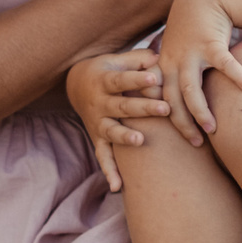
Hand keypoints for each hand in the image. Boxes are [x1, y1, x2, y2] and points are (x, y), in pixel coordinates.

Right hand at [67, 50, 168, 191]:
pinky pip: (103, 156)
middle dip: (143, 108)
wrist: (77, 85)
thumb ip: (139, 58)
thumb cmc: (109, 70)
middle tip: (164, 109)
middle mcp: (100, 103)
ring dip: (125, 137)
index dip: (137, 79)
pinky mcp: (98, 138)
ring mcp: (98, 123)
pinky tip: (118, 186)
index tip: (155, 78)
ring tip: (139, 141)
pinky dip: (109, 171)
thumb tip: (159, 56)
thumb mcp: (119, 59)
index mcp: (105, 81)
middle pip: (122, 106)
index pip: (122, 80)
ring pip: (111, 131)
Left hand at [162, 0, 241, 142]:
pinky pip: (224, 64)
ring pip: (190, 89)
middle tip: (197, 143)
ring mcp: (190, 53)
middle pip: (172, 100)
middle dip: (182, 124)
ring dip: (200, 111)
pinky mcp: (210, 42)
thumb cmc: (195, 28)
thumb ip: (185, 72)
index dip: (170, 120)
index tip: (184, 138)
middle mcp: (173, 62)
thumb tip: (197, 99)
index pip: (161, 100)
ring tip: (213, 129)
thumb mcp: (182, 51)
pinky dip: (236, 77)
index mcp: (165, 67)